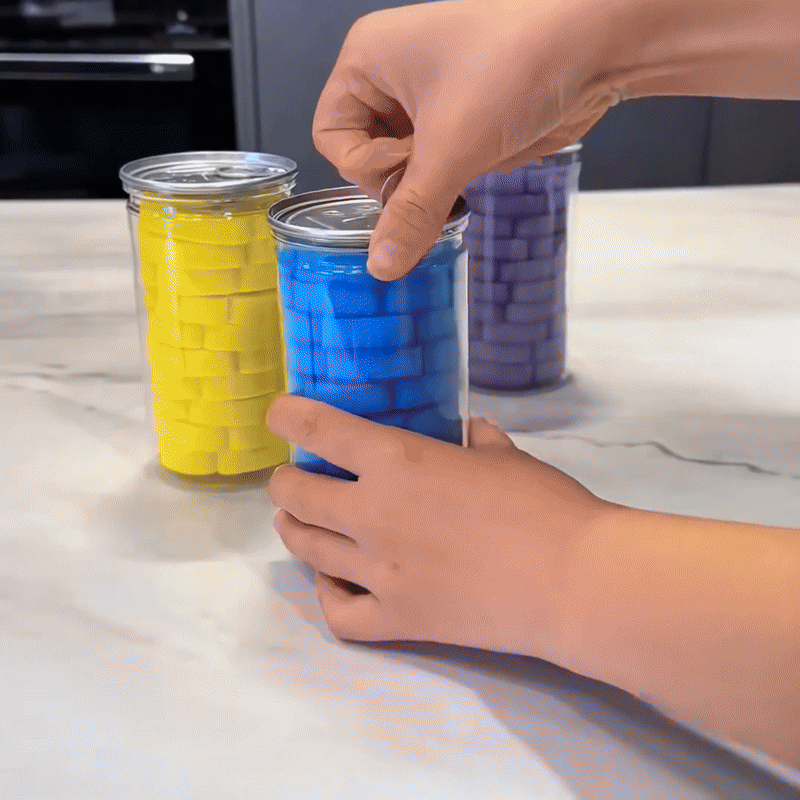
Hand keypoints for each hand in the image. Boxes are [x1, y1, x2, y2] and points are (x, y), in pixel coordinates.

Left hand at [267, 393, 610, 660]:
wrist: (571, 579)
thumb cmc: (543, 505)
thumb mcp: (508, 458)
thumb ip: (480, 441)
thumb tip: (473, 433)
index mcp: (397, 461)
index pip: (319, 429)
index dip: (289, 416)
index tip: (282, 414)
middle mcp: (372, 513)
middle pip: (296, 495)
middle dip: (286, 483)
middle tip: (293, 479)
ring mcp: (378, 571)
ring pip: (306, 548)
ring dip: (294, 529)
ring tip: (297, 523)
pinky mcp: (397, 619)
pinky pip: (338, 612)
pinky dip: (329, 595)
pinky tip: (337, 583)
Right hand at [313, 0, 619, 278]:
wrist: (596, 47)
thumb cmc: (517, 64)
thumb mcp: (452, 145)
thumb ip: (412, 211)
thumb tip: (381, 266)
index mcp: (368, 59)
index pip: (331, 135)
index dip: (364, 166)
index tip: (409, 166)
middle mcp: (391, 75)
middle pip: (363, 155)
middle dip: (399, 177)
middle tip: (439, 172)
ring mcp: (428, 99)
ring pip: (402, 167)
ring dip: (426, 185)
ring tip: (461, 172)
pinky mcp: (460, 121)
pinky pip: (434, 167)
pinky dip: (447, 182)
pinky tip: (473, 175)